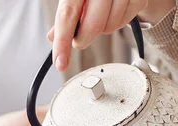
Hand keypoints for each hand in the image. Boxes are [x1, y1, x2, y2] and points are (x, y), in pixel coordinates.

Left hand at [48, 0, 174, 71]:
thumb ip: (67, 14)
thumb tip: (53, 37)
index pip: (67, 15)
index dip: (62, 41)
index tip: (60, 63)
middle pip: (92, 26)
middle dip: (85, 38)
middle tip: (81, 35)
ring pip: (110, 27)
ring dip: (103, 29)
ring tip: (102, 15)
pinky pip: (125, 23)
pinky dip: (118, 22)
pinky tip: (115, 11)